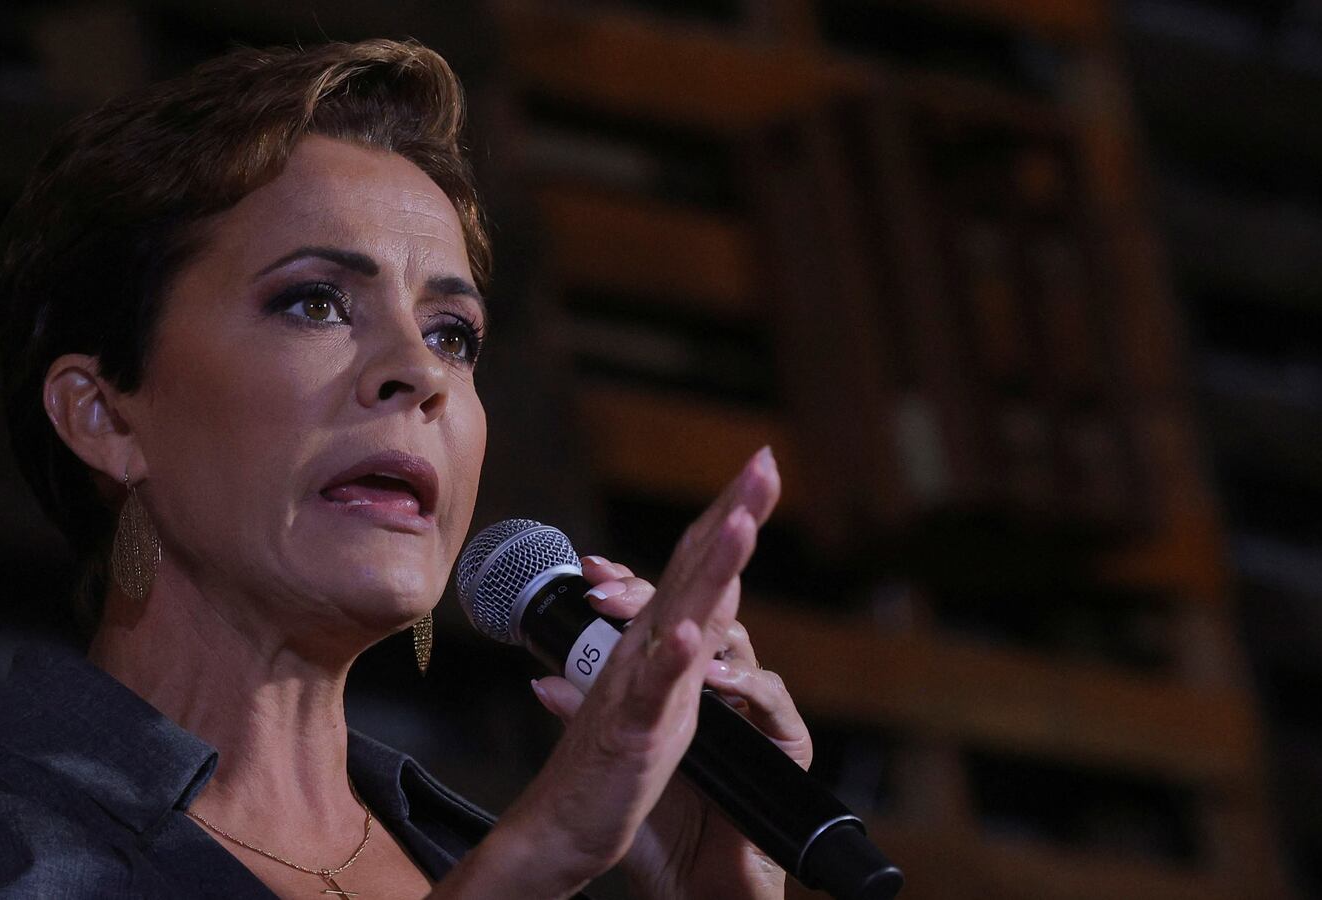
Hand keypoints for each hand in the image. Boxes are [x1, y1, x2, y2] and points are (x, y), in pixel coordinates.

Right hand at [442, 446, 787, 899]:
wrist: (557, 830)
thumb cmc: (603, 769)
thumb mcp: (654, 701)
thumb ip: (669, 656)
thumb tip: (686, 616)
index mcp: (658, 645)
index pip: (699, 567)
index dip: (731, 516)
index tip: (761, 470)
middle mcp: (648, 651)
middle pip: (696, 570)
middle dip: (734, 513)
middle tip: (764, 461)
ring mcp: (639, 686)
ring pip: (679, 615)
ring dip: (711, 567)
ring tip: (743, 522)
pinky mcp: (633, 730)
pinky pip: (651, 691)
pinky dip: (671, 661)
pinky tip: (692, 634)